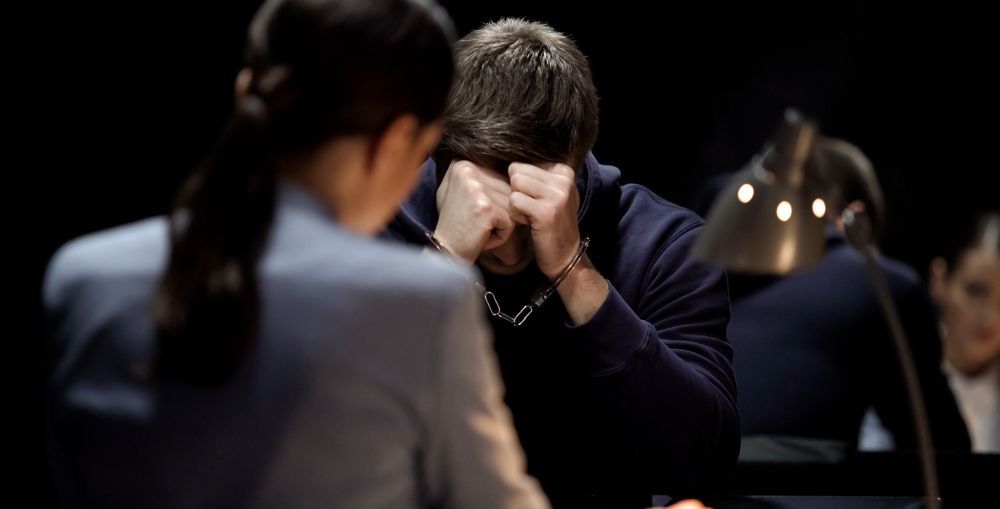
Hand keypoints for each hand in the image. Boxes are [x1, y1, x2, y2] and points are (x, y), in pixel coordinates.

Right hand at [434, 160, 514, 261]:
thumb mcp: (460, 191)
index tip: (472, 210)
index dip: (494, 200)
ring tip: (479, 228)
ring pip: (512, 205)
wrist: (445, 252)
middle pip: (509, 190)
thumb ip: (481, 175)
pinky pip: (511, 221)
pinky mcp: (486, 207)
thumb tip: (513, 169)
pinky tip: (482, 236)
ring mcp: (477, 188)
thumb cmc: (456, 224)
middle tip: (476, 222)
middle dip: (500, 212)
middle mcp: (468, 170)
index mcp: (463, 163)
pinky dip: (502, 235)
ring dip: (502, 223)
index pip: (501, 178)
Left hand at [507, 162, 581, 279]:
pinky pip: (514, 201)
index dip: (522, 185)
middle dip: (517, 192)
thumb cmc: (551, 225)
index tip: (537, 202)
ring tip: (530, 216)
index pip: (523, 163)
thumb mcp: (552, 195)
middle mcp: (563, 179)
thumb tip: (509, 161)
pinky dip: (515, 215)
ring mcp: (557, 195)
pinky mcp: (546, 211)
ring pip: (514, 183)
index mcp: (564, 171)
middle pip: (516, 170)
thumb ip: (537, 176)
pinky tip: (529, 224)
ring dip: (515, 203)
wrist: (565, 256)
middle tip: (531, 209)